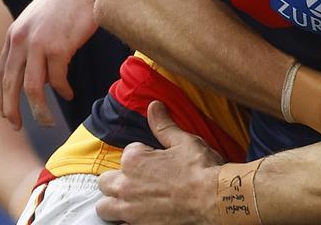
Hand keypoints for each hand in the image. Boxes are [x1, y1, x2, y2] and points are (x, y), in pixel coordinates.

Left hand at [0, 0, 107, 127]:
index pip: (1, 72)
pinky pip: (58, 79)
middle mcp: (21, 39)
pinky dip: (62, 90)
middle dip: (11, 109)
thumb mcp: (39, 19)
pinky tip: (68, 94)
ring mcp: (39, 43)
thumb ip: (31, 40)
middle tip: (16, 126)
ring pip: (32, 88)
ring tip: (46, 122)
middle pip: (10, 84)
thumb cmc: (67, 0)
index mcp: (14, 34)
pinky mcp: (60, 47)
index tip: (5, 112)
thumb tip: (35, 68)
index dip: (2, 95)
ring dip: (39, 110)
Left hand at [96, 101, 223, 223]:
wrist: (216, 199)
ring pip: (104, 206)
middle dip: (117, 179)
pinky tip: (139, 216)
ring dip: (113, 202)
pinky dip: (125, 221)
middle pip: (106, 182)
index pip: (127, 154)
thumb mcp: (183, 141)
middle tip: (137, 180)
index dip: (142, 156)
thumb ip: (163, 125)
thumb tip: (153, 106)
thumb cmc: (201, 170)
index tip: (156, 161)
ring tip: (129, 200)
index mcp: (134, 161)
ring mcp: (131, 210)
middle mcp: (126, 186)